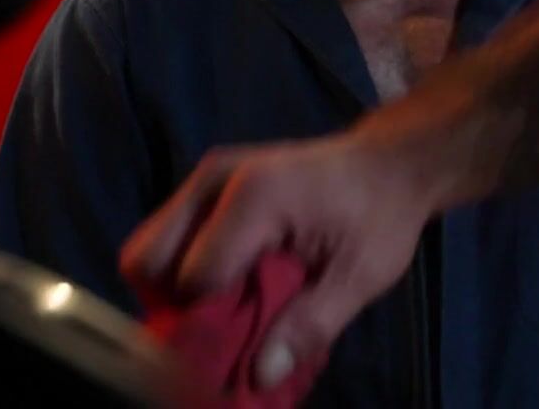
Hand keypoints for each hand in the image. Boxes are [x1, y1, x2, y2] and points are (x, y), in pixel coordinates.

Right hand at [119, 133, 433, 389]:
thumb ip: (313, 323)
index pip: (194, 280)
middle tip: (229, 323)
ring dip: (179, 290)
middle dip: (177, 306)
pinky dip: (187, 271)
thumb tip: (261, 375)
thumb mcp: (364, 273)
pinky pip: (170, 241)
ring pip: (151, 252)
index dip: (211, 323)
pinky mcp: (206, 188)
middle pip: (147, 261)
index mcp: (255, 197)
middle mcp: (215, 181)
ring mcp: (205, 179)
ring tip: (233, 305)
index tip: (242, 342)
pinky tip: (235, 284)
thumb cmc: (382, 212)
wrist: (390, 163)